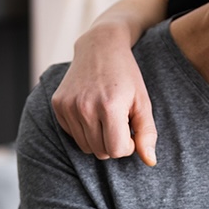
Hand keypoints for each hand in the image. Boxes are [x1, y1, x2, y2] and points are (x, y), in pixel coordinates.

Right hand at [51, 27, 157, 165]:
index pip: (117, 150)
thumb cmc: (127, 77)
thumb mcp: (143, 102)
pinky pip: (73, 135)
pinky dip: (85, 130)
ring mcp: (68, 106)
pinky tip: (93, 111)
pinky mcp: (58, 105)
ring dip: (99, 139)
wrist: (100, 46)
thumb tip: (150, 162)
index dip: (128, 146)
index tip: (132, 130)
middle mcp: (85, 107)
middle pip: (101, 152)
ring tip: (108, 118)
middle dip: (114, 143)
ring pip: (86, 147)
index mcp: (109, 106)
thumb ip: (147, 133)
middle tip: (120, 123)